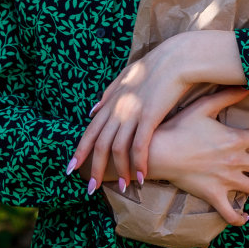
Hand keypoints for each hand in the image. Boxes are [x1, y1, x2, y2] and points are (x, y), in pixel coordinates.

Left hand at [69, 32, 236, 191]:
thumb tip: (92, 109)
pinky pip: (139, 147)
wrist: (177, 58)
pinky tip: (141, 177)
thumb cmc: (155, 66)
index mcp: (111, 100)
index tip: (71, 168)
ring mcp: (132, 113)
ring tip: (122, 187)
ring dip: (119, 171)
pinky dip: (138, 164)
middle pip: (99, 144)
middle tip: (90, 189)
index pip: (90, 130)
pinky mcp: (149, 117)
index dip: (79, 151)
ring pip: (117, 149)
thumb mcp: (126, 76)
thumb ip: (108, 94)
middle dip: (93, 169)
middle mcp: (117, 108)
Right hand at [150, 87, 248, 225]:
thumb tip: (247, 85)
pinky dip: (240, 218)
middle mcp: (236, 161)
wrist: (161, 152)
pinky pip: (231, 214)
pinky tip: (246, 218)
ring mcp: (226, 181)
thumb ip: (227, 95)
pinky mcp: (214, 196)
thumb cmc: (180, 126)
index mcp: (235, 139)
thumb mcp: (204, 106)